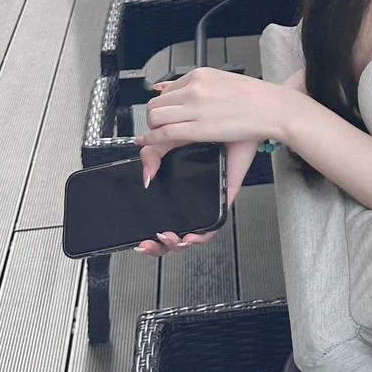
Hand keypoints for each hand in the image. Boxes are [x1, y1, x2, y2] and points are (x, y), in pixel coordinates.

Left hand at [135, 65, 281, 147]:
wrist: (274, 108)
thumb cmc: (254, 99)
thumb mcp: (220, 80)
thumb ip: (193, 84)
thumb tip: (162, 87)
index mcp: (200, 75)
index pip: (166, 90)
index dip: (163, 107)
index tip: (165, 118)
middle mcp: (194, 88)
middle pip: (155, 104)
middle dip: (155, 118)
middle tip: (162, 129)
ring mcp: (195, 106)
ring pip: (155, 117)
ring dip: (154, 129)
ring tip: (163, 137)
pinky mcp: (199, 127)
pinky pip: (164, 133)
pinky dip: (153, 140)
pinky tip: (152, 144)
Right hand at [135, 137, 259, 256]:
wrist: (231, 126)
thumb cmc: (203, 133)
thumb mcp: (170, 139)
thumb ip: (152, 154)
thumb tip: (146, 177)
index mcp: (173, 188)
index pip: (156, 219)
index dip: (147, 234)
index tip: (140, 238)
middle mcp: (187, 200)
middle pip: (169, 235)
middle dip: (157, 246)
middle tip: (149, 242)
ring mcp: (203, 204)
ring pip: (188, 237)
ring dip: (175, 244)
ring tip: (168, 237)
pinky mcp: (220, 203)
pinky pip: (212, 228)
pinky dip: (201, 237)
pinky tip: (190, 235)